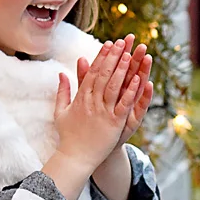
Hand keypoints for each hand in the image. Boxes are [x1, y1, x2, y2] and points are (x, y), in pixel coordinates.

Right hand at [53, 39, 143, 173]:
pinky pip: (123, 104)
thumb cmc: (68, 136)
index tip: (108, 44)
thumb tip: (61, 74)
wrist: (75, 158)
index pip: (92, 72)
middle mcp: (91, 102)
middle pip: (104, 75)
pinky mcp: (113, 123)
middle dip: (113, 57)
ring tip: (130, 54)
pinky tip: (138, 80)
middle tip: (122, 42)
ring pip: (114, 86)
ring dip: (122, 69)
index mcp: (81, 98)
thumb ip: (63, 91)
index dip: (101, 57)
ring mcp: (103, 112)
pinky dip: (131, 91)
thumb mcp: (61, 111)